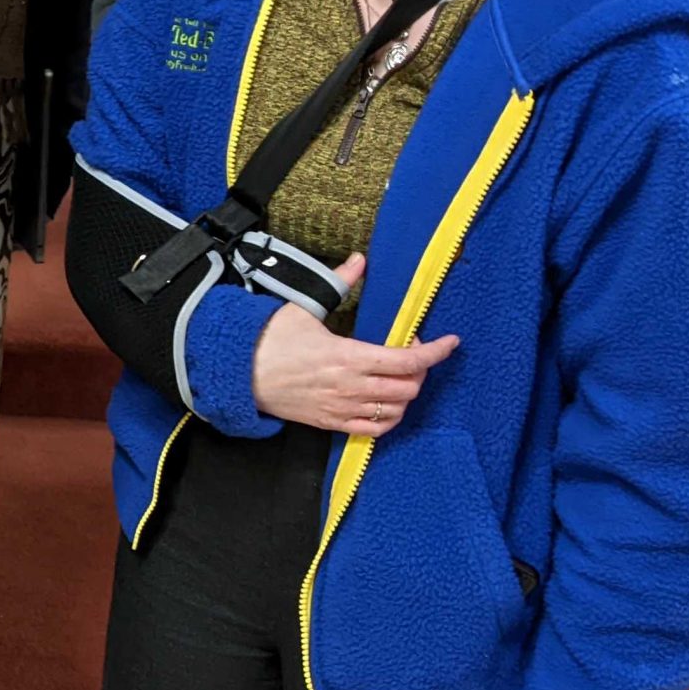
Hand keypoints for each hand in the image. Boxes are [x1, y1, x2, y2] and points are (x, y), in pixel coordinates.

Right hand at [249, 254, 457, 436]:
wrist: (238, 373)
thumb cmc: (269, 340)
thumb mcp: (304, 307)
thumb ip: (338, 283)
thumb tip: (360, 260)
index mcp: (347, 356)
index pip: (407, 360)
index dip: (434, 352)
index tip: (450, 342)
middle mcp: (350, 387)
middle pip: (408, 387)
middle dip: (420, 370)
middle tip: (412, 353)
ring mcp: (342, 408)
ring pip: (396, 411)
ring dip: (406, 394)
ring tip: (400, 377)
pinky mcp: (331, 422)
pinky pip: (374, 429)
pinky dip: (389, 418)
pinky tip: (387, 403)